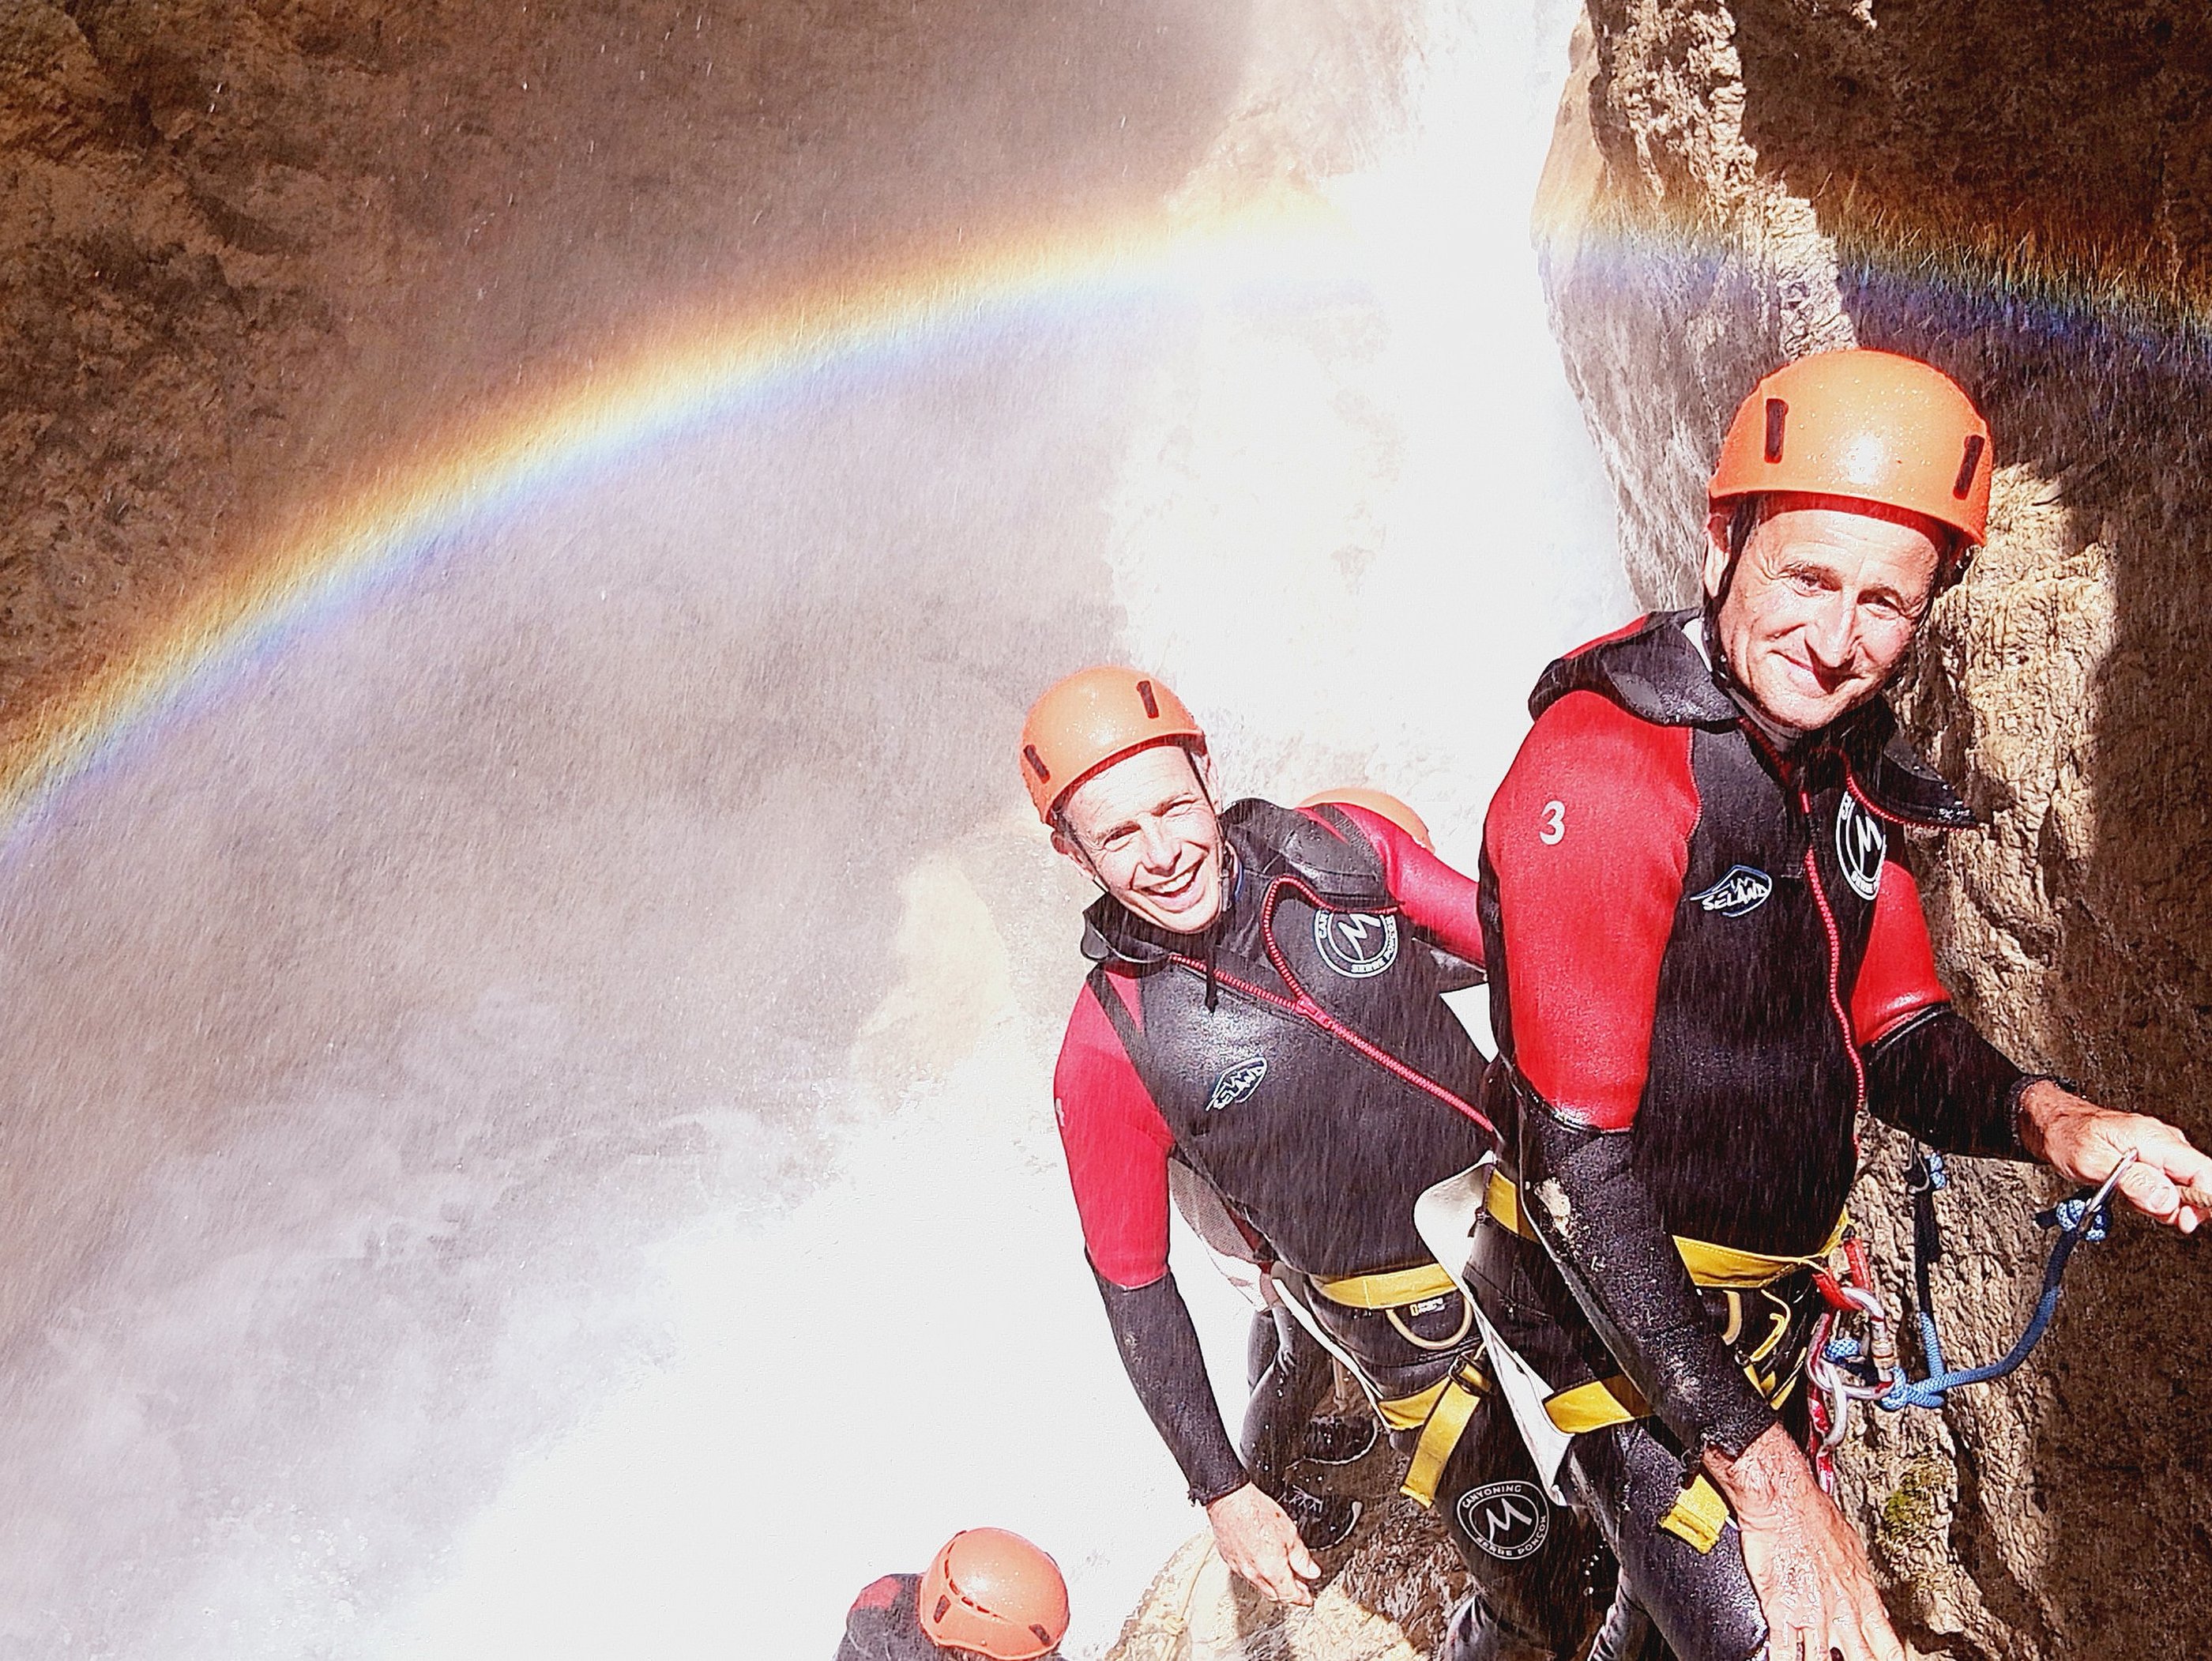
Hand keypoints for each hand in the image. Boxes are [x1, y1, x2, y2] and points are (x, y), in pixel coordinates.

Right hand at [1205, 1483, 1319, 1604]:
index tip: (1307, 1598)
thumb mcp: (1290, 1533)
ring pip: (1259, 1586)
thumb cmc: (1256, 1511)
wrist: (1230, 1500)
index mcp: (1271, 1569)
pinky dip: (1258, 1574)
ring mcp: (1239, 1568)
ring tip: (1282, 1573)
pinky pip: (1246, 1574)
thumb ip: (1302, 1557)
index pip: (1289, 1595)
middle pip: (1274, 1594)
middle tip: (1299, 1586)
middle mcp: (1254, 1574)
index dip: (1302, 1598)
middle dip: (1288, 1593)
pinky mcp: (1229, 1560)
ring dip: (1273, 1584)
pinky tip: (1263, 1562)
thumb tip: (1311, 1571)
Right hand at [1704, 1423, 1903, 1660]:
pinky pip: (1784, 1652)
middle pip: (1862, 1660)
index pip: (1888, 1646)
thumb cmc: (1813, 1513)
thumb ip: (1858, 1579)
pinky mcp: (1782, 1612)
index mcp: (1862, 1595)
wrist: (1784, 1500)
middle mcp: (1842, 1611)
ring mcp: (1813, 1616)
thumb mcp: (1852, 1547)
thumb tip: (1866, 1592)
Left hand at [2016, 1080, 2211, 1232]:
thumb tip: (2167, 1202)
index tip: (2183, 1220)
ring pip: (2178, 1190)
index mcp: (2156, 1139)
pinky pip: (2162, 1187)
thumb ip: (2132, 1181)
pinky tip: (2129, 1192)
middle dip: (2175, 1207)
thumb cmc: (2067, 1136)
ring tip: (2126, 1193)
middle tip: (2141, 1205)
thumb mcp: (2092, 1161)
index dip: (2202, 1202)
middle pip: (2196, 1186)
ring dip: (2157, 1203)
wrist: (2052, 1124)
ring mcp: (2159, 1152)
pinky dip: (2148, 1197)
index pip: (2205, 1173)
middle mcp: (2165, 1143)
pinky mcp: (2151, 1161)